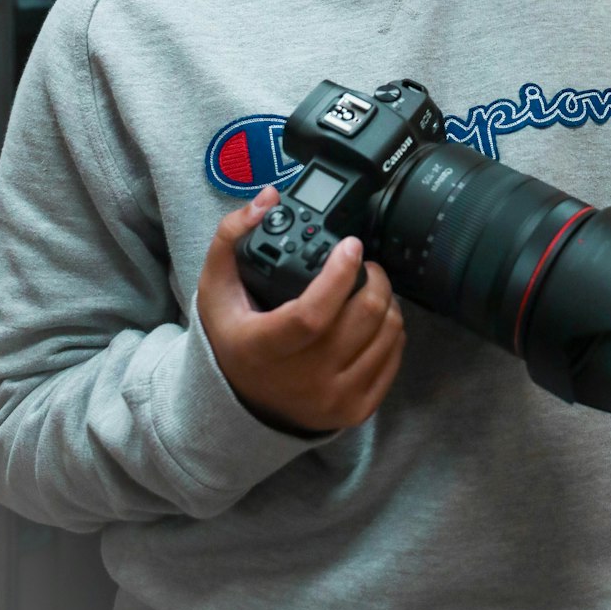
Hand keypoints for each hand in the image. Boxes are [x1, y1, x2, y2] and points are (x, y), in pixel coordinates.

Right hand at [198, 186, 405, 434]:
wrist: (244, 405)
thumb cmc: (234, 339)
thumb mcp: (216, 289)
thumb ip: (230, 236)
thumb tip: (267, 198)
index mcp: (266, 348)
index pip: (314, 313)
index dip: (340, 275)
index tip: (351, 246)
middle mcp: (303, 379)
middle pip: (363, 318)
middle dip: (374, 278)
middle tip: (364, 265)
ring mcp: (333, 398)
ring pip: (386, 335)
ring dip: (386, 301)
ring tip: (370, 288)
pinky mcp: (357, 410)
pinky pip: (393, 361)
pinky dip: (393, 332)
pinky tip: (376, 319)